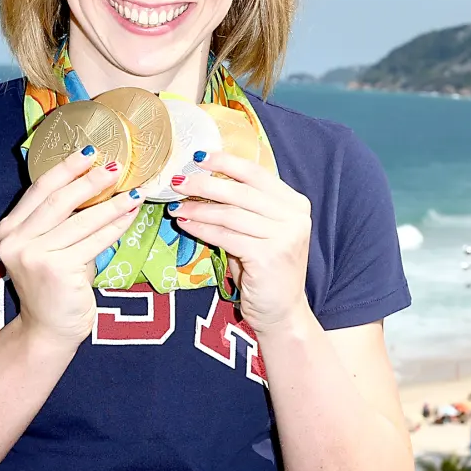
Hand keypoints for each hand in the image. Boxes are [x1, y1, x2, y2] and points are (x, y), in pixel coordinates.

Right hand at [0, 148, 143, 347]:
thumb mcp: (50, 247)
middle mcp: (15, 240)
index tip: (90, 153)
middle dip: (90, 181)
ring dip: (111, 204)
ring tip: (134, 192)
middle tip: (116, 167)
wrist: (48, 330)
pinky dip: (115, 227)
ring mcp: (34, 256)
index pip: (39, 189)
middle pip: (58, 200)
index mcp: (9, 229)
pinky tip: (131, 216)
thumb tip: (100, 184)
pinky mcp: (56, 270)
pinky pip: (94, 241)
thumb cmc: (55, 284)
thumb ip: (62, 220)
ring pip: (80, 221)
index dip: (66, 169)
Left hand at [167, 151, 311, 333]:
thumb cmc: (264, 269)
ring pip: (230, 214)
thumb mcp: (258, 232)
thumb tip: (202, 180)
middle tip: (177, 181)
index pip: (256, 173)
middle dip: (204, 184)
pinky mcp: (269, 256)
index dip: (226, 162)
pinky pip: (225, 236)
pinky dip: (201, 228)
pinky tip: (185, 224)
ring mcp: (284, 237)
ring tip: (176, 207)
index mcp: (295, 203)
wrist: (281, 313)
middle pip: (241, 191)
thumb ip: (242, 207)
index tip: (198, 157)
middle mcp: (295, 217)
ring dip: (198, 208)